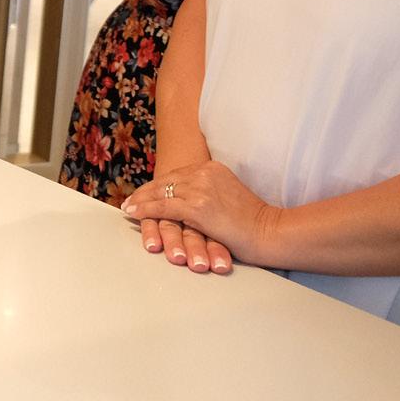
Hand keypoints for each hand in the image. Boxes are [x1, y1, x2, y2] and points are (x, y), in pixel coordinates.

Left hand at [124, 160, 282, 271]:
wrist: (271, 231)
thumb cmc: (254, 221)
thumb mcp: (228, 195)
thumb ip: (209, 191)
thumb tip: (191, 198)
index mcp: (212, 168)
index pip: (176, 175)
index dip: (158, 185)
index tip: (145, 193)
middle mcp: (204, 173)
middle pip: (165, 181)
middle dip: (145, 192)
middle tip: (130, 201)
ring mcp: (200, 188)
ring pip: (160, 192)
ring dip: (141, 201)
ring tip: (129, 208)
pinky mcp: (197, 207)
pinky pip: (163, 207)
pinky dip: (145, 210)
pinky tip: (133, 213)